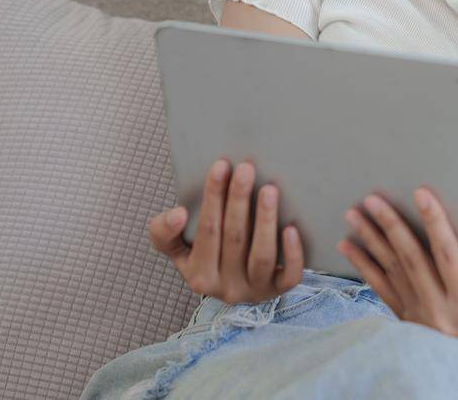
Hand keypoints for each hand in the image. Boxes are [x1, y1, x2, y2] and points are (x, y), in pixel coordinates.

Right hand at [148, 158, 304, 302]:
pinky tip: (292, 228)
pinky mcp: (279, 291)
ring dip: (265, 220)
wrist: (239, 286)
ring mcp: (254, 290)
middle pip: (234, 239)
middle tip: (246, 168)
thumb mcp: (179, 248)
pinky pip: (289, 276)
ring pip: (261, 256)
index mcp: (198, 275)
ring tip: (269, 189)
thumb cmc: (210, 256)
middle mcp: (225, 288)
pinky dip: (292, 253)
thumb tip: (177, 213)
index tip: (220, 165)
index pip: (206, 231)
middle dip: (239, 200)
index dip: (212, 198)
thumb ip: (165, 231)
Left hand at [338, 188, 457, 377]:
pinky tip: (350, 247)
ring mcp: (421, 321)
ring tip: (354, 214)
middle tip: (373, 199)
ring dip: (371, 241)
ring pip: (392, 273)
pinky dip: (364, 267)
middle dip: (391, 226)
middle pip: (411, 261)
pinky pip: (382, 291)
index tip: (421, 194)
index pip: (449, 256)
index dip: (435, 223)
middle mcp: (441, 315)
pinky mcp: (408, 324)